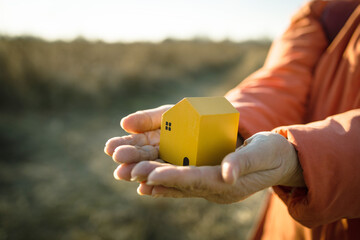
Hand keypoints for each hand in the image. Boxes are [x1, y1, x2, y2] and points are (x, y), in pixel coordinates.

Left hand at [105, 107, 304, 203]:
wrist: (279, 161)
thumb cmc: (272, 153)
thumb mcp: (263, 152)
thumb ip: (244, 163)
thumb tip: (227, 174)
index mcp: (228, 183)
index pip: (195, 180)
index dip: (171, 177)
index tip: (148, 175)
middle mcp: (215, 189)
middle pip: (179, 183)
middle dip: (153, 177)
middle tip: (126, 172)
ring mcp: (210, 186)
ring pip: (176, 184)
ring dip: (152, 179)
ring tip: (127, 175)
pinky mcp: (207, 180)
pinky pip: (181, 183)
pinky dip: (163, 183)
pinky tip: (145, 183)